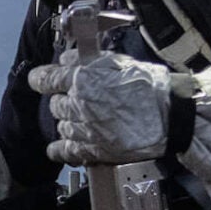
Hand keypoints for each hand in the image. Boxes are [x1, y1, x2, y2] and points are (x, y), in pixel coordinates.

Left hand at [27, 48, 176, 166]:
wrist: (171, 115)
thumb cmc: (150, 85)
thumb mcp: (119, 61)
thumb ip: (88, 60)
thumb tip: (66, 59)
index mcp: (84, 79)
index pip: (47, 79)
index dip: (40, 78)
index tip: (38, 79)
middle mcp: (79, 105)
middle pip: (55, 104)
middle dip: (63, 100)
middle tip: (78, 99)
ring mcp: (85, 129)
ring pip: (62, 125)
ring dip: (67, 121)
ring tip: (84, 118)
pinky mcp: (94, 149)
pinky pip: (66, 150)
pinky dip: (59, 149)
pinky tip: (58, 147)